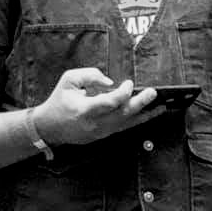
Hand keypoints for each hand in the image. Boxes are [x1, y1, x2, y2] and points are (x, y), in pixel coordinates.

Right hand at [33, 69, 166, 148]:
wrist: (49, 127)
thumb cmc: (59, 101)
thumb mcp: (69, 80)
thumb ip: (89, 75)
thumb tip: (110, 81)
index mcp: (84, 110)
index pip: (110, 102)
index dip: (123, 93)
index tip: (128, 83)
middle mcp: (94, 123)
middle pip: (123, 114)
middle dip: (140, 103)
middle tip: (154, 93)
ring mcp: (100, 132)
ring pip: (127, 123)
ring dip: (145, 114)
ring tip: (162, 106)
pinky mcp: (103, 135)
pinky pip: (124, 127)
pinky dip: (138, 120)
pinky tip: (150, 114)